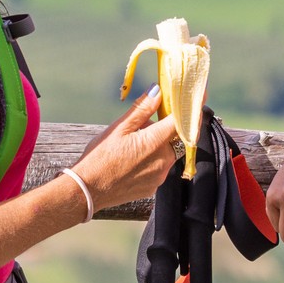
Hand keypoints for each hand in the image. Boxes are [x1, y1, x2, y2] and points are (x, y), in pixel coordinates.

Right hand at [68, 90, 183, 211]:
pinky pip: (160, 168)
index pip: (183, 121)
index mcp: (155, 142)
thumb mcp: (118, 128)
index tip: (196, 97)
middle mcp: (163, 160)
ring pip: (169, 153)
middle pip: (176, 137)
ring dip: (160, 144)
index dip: (190, 108)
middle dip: (168, 127)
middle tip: (151, 120)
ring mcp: (160, 176)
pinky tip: (134, 158)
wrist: (87, 191)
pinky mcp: (153, 187)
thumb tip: (158, 91)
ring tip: (135, 141)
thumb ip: (142, 109)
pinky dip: (154, 159)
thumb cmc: (99, 157)